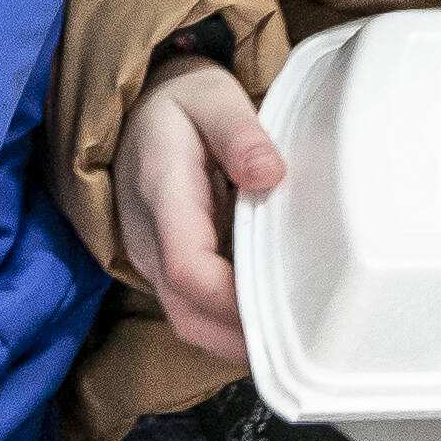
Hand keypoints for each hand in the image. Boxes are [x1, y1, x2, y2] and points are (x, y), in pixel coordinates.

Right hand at [112, 56, 283, 363]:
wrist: (137, 108)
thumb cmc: (181, 102)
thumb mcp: (212, 98)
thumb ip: (240, 134)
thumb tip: (270, 175)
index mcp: (162, 194)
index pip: (189, 268)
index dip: (234, 299)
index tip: (285, 306)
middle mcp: (148, 239)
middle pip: (188, 313)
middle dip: (241, 336)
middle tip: (302, 343)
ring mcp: (150, 258)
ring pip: (187, 321)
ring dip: (234, 339)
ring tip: (291, 341)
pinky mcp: (161, 266)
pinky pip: (189, 311)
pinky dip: (226, 326)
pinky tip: (269, 320)